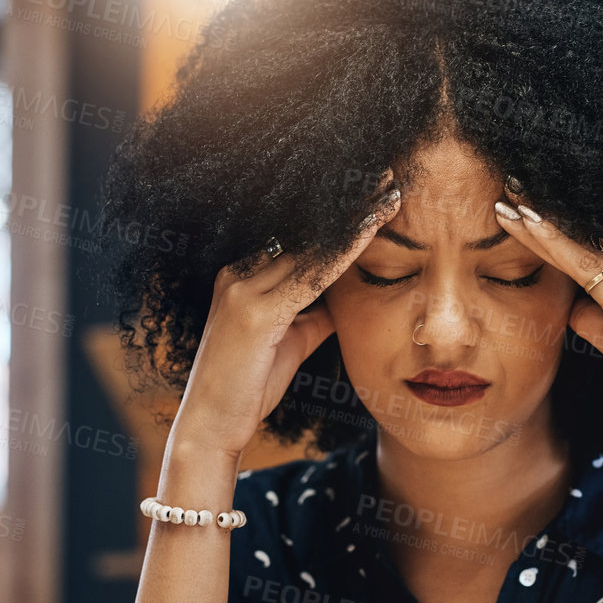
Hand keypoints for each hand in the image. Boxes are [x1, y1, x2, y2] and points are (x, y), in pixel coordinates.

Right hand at [172, 173, 400, 457]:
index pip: (299, 237)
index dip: (338, 215)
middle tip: (388, 175)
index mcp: (242, 276)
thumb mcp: (291, 340)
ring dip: (355, 218)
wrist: (211, 427)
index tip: (372, 193)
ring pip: (311, 244)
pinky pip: (312, 274)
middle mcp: (239, 273)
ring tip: (391, 192)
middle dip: (348, 203)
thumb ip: (314, 313)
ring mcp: (243, 290)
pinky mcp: (255, 313)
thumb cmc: (249, 387)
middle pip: (305, 230)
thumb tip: (346, 296)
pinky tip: (374, 230)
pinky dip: (347, 250)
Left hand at [492, 184, 602, 458]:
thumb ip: (602, 322)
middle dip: (554, 209)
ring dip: (542, 219)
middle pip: (599, 231)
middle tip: (514, 184)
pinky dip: (551, 243)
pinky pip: (584, 264)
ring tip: (507, 197)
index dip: (569, 223)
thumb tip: (573, 307)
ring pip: (587, 241)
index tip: (534, 205)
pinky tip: (523, 224)